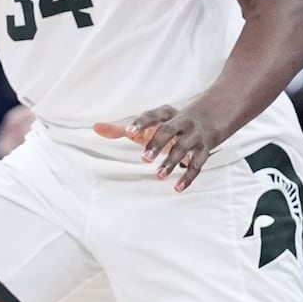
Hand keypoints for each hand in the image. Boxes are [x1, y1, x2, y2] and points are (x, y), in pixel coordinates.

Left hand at [94, 104, 221, 191]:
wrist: (206, 121)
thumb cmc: (165, 124)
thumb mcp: (145, 125)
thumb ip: (120, 127)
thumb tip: (96, 127)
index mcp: (165, 113)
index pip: (152, 115)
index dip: (141, 122)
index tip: (129, 131)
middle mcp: (182, 122)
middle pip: (169, 130)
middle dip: (157, 144)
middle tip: (144, 159)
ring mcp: (194, 136)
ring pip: (184, 148)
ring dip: (171, 161)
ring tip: (158, 175)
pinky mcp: (203, 151)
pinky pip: (197, 165)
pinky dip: (188, 177)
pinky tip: (177, 188)